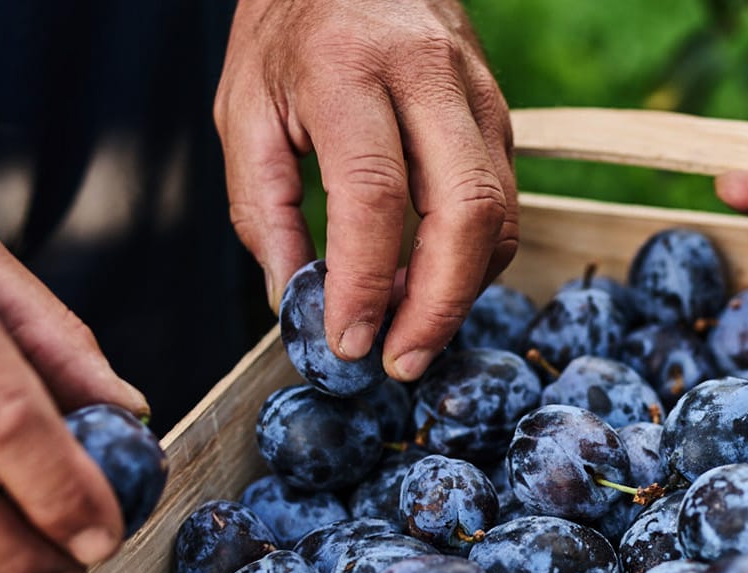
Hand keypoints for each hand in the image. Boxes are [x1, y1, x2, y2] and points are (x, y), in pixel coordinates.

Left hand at [214, 0, 517, 380]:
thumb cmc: (287, 34)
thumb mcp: (243, 111)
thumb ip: (262, 210)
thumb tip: (294, 304)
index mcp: (347, 67)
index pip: (375, 193)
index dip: (367, 281)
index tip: (348, 341)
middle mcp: (427, 71)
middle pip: (465, 208)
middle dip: (439, 304)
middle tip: (401, 362)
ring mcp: (477, 88)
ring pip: (499, 210)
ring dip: (462, 289)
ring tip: (411, 332)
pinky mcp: (501, 107)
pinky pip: (504, 199)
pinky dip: (474, 258)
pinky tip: (430, 283)